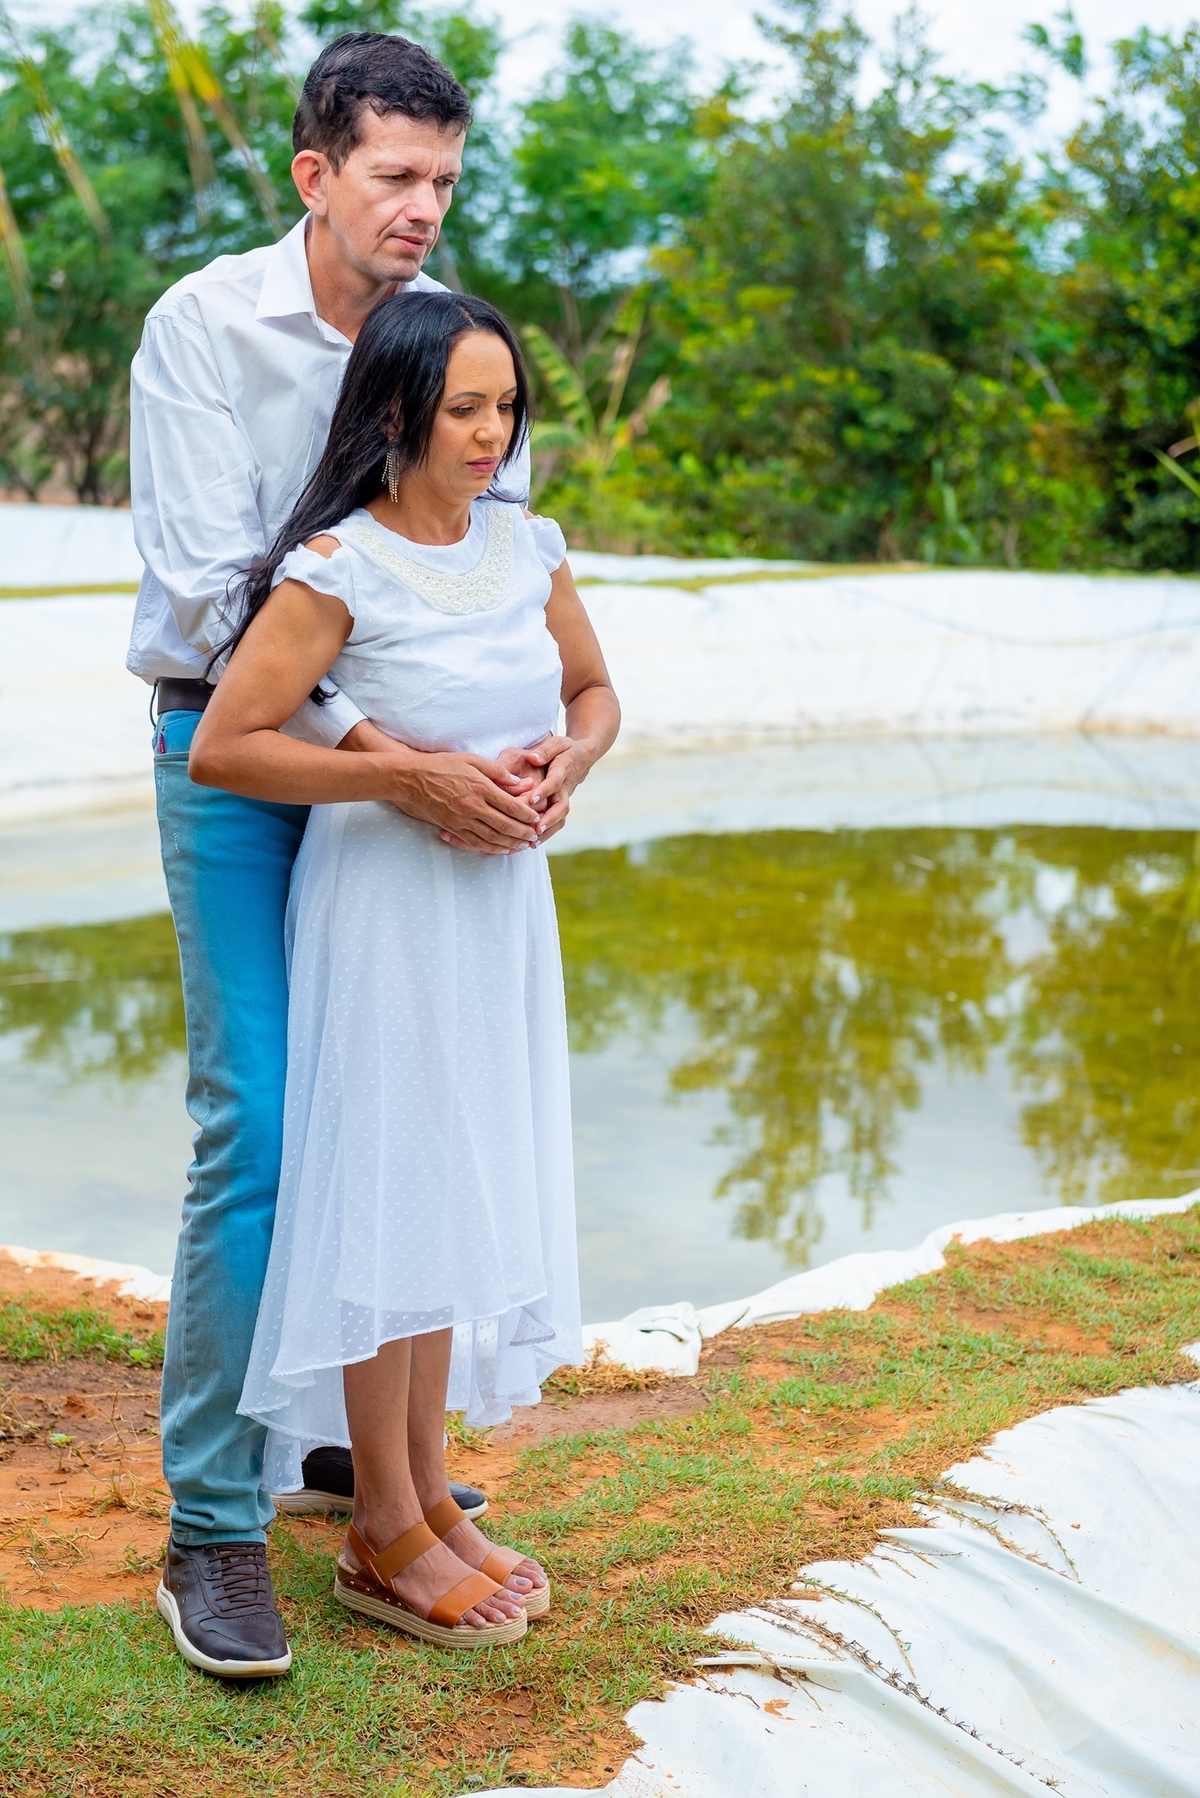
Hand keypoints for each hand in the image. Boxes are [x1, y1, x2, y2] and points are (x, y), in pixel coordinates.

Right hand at [338, 720, 539, 852]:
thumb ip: (498, 772)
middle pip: (504, 826)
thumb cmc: (441, 765)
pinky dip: (491, 848)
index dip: (526, 814)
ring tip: (523, 847)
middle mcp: (473, 807)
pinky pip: (475, 843)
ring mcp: (462, 820)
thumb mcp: (472, 760)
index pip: (510, 806)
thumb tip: (520, 783)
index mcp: (481, 788)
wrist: (410, 779)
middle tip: (535, 838)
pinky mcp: (452, 828)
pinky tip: (501, 849)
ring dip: (510, 844)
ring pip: (492, 838)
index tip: (537, 818)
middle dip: (523, 834)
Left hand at [525, 737, 595, 843]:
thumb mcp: (556, 743)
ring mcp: (565, 799)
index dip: (544, 791)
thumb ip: (544, 750)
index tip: (532, 800)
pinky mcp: (562, 806)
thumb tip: (533, 758)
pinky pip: (557, 822)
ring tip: (532, 842)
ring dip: (548, 831)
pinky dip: (547, 833)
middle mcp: (566, 788)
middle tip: (536, 829)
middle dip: (549, 819)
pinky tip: (532, 842)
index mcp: (563, 770)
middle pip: (561, 806)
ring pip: (560, 818)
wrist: (583, 758)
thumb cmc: (565, 749)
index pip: (554, 782)